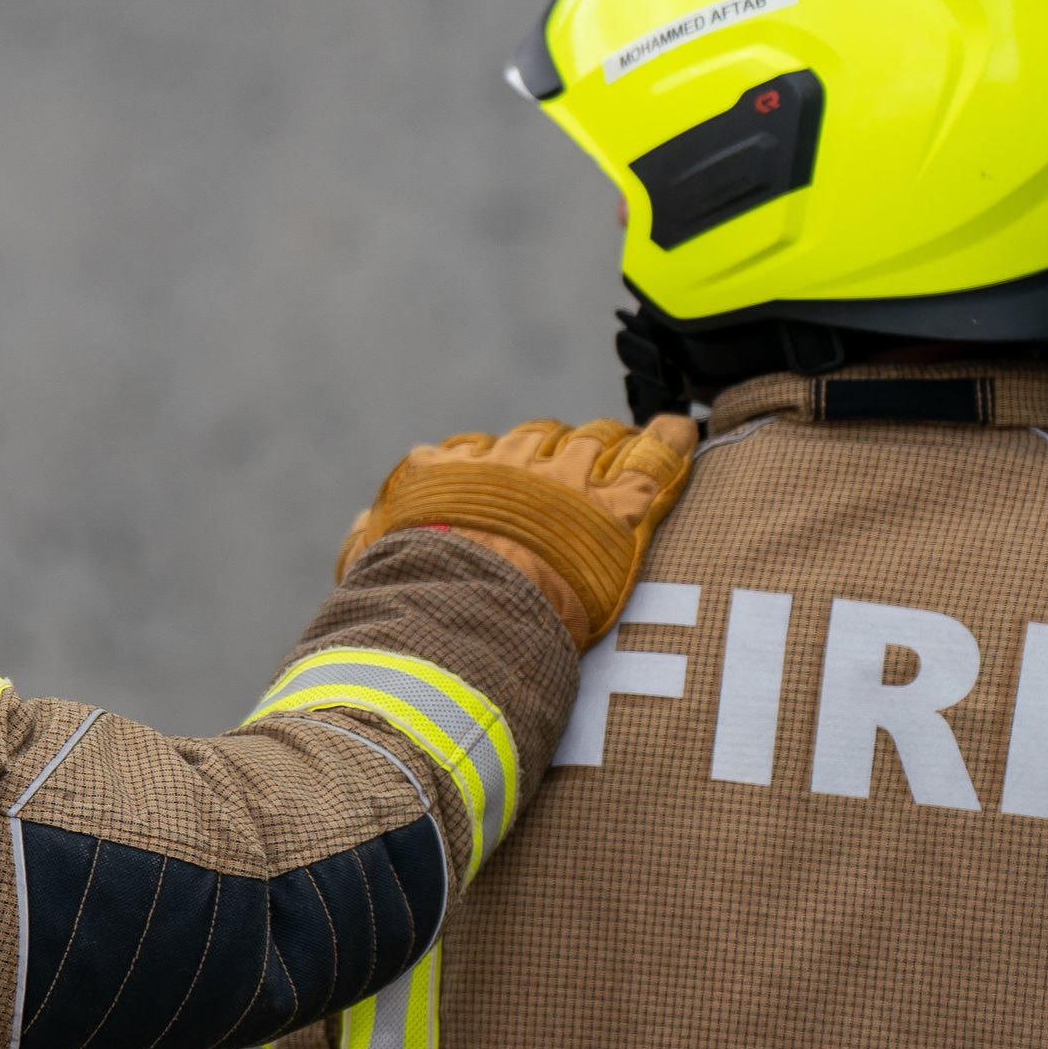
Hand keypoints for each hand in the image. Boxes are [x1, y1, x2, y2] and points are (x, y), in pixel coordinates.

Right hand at [336, 416, 697, 646]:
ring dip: (605, 446)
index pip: (477, 450)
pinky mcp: (614, 511)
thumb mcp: (370, 569)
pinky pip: (652, 463)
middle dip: (553, 447)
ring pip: (594, 441)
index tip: (503, 475)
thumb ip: (368, 541)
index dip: (495, 461)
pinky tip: (681, 431)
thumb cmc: (409, 602)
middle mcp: (507, 466)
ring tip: (621, 452)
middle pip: (539, 437)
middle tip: (569, 469)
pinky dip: (669, 443)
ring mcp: (564, 483)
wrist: (459, 617)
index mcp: (448, 476)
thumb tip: (366, 524)